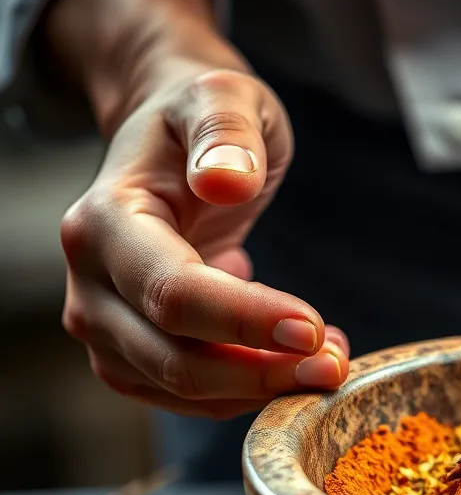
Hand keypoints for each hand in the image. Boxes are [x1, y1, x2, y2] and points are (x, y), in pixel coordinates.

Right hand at [49, 0, 347, 417]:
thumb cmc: (195, 118)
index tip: (312, 329)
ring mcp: (104, 327)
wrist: (167, 144)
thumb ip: (224, 133)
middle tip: (336, 365)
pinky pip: (190, 396)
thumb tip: (226, 182)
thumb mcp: (222, 97)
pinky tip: (296, 362)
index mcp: (103, 222)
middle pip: (176, 359)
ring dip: (262, 388)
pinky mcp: (131, 356)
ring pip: (184, 389)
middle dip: (263, 372)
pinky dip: (248, 391)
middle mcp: (90, 284)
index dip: (246, 320)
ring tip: (329, 360)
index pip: (175, 293)